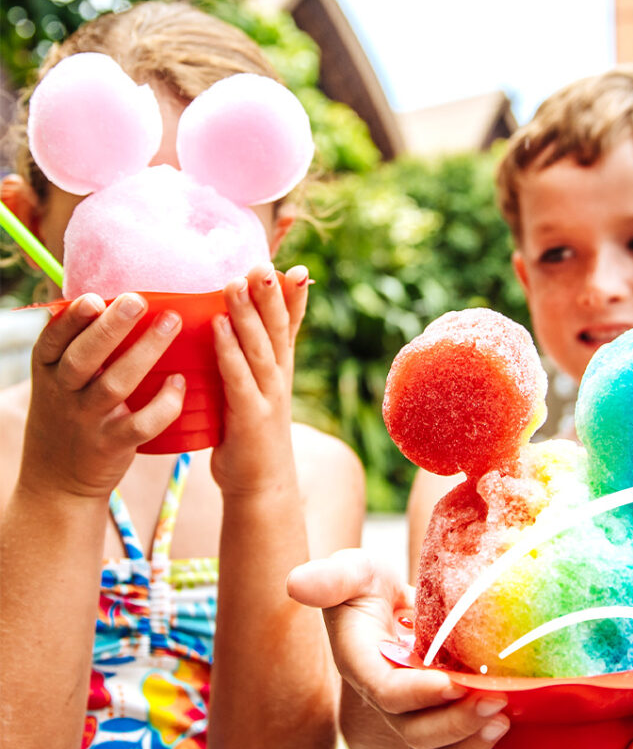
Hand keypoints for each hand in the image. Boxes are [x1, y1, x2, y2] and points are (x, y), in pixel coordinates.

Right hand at [20, 292, 183, 498]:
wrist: (57, 483)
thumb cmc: (68, 414)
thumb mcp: (59, 380)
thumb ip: (79, 345)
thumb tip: (111, 294)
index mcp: (49, 370)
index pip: (53, 340)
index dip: (72, 319)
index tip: (94, 298)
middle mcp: (64, 393)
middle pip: (84, 357)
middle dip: (111, 328)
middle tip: (138, 300)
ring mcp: (88, 420)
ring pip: (116, 384)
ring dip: (145, 352)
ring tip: (172, 322)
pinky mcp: (112, 445)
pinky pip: (140, 425)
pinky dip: (162, 404)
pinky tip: (179, 382)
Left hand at [210, 263, 307, 495]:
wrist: (261, 486)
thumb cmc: (249, 434)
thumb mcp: (254, 390)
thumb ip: (243, 359)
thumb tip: (223, 323)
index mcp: (280, 368)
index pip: (291, 325)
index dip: (295, 297)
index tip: (298, 268)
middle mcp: (279, 377)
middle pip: (278, 328)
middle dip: (272, 294)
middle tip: (263, 262)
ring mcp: (268, 396)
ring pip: (260, 347)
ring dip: (249, 313)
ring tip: (236, 282)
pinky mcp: (250, 416)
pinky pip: (238, 376)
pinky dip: (229, 349)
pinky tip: (218, 326)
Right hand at [287, 549, 510, 748]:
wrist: (384, 599)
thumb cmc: (365, 583)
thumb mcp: (351, 571)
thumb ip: (331, 578)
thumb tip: (296, 583)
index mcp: (362, 665)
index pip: (387, 692)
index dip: (417, 693)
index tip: (452, 681)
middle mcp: (384, 697)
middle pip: (414, 731)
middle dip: (454, 724)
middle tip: (494, 702)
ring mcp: (408, 712)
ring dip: (468, 743)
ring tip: (501, 719)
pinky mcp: (431, 716)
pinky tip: (500, 748)